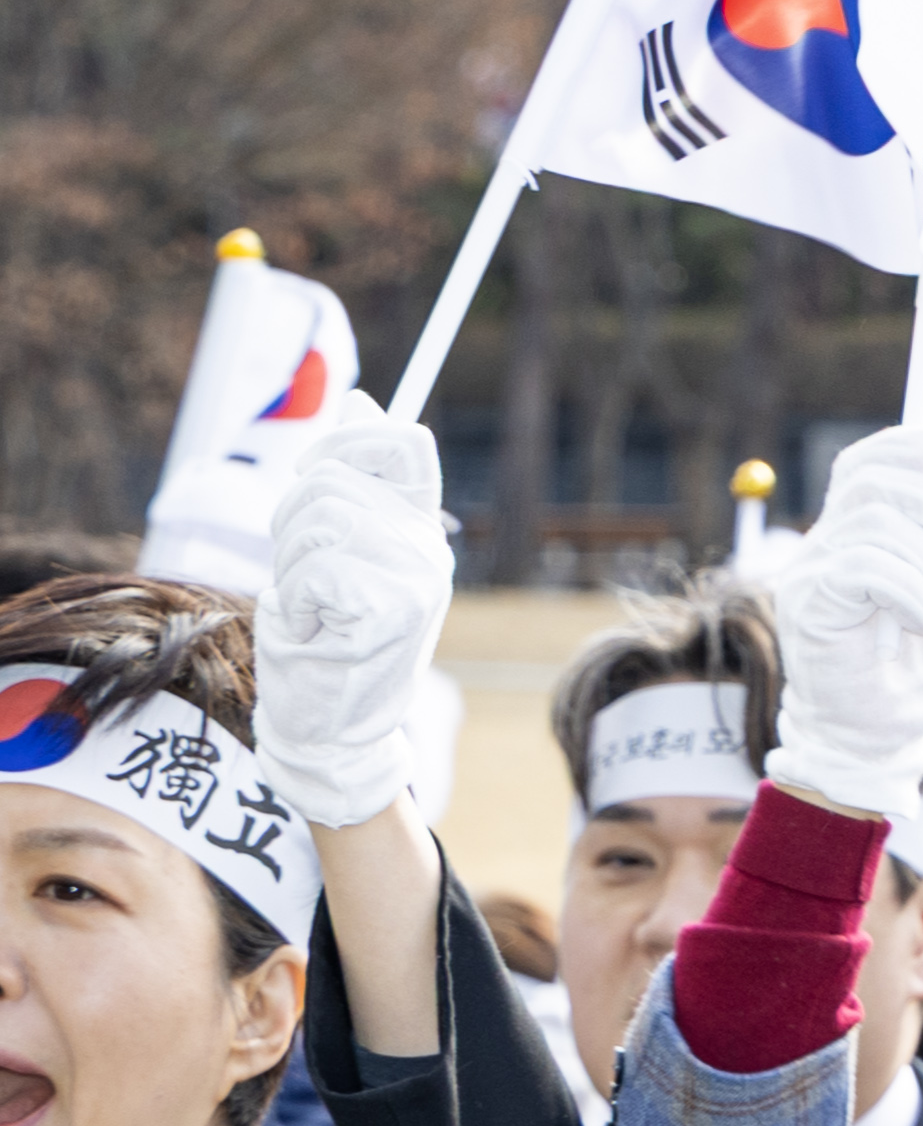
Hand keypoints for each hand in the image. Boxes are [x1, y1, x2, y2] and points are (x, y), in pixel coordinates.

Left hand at [253, 411, 459, 826]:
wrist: (329, 727)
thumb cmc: (324, 638)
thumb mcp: (335, 548)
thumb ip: (350, 481)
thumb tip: (362, 399)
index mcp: (419, 528)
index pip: (402, 442)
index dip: (345, 442)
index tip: (312, 477)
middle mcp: (428, 549)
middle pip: (332, 480)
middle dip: (291, 522)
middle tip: (305, 578)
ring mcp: (417, 580)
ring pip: (321, 519)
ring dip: (292, 562)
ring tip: (312, 605)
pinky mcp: (391, 612)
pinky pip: (316, 568)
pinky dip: (298, 599)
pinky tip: (318, 629)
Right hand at [767, 423, 922, 816]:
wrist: (875, 742)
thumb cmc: (908, 677)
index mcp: (848, 539)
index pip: (867, 465)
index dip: (915, 443)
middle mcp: (819, 549)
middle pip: (873, 480)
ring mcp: (808, 576)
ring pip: (877, 524)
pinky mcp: (810, 607)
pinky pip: (872, 572)